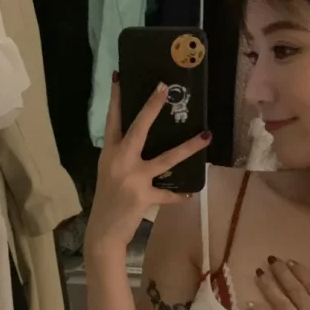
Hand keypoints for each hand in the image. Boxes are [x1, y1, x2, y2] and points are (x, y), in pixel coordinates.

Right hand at [85, 75, 210, 257]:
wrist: (103, 232)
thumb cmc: (108, 201)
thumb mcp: (110, 174)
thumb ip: (124, 158)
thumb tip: (144, 144)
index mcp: (109, 153)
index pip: (112, 120)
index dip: (116, 99)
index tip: (120, 77)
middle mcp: (120, 161)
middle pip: (138, 129)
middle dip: (151, 108)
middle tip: (163, 88)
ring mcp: (133, 178)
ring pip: (166, 158)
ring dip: (189, 147)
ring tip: (206, 135)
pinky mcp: (144, 196)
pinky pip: (169, 193)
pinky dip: (180, 194)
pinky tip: (190, 192)